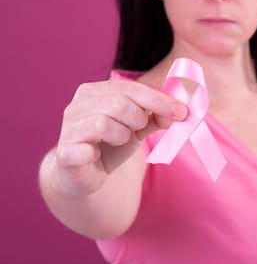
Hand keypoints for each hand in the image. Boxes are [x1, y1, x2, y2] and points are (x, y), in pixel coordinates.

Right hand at [54, 80, 186, 194]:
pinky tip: (97, 154)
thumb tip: (180, 112)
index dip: (159, 100)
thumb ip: (156, 118)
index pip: (131, 88)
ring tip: (119, 141)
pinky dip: (94, 152)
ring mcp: (69, 128)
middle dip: (138, 119)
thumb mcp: (138, 128)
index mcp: (96, 92)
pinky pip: (81, 148)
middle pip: (120, 103)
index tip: (182, 112)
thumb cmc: (111, 145)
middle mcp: (78, 105)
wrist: (85, 175)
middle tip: (138, 129)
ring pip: (104, 123)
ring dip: (121, 135)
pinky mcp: (65, 152)